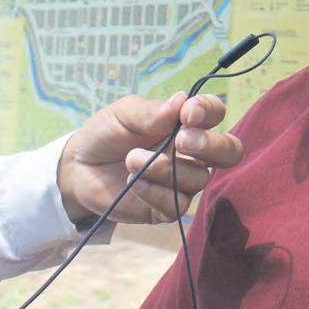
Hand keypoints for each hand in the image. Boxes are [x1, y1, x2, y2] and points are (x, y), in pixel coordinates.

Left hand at [57, 92, 242, 224]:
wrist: (79, 167)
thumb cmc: (107, 133)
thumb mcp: (124, 113)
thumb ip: (152, 111)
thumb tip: (181, 101)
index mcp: (188, 124)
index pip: (216, 114)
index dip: (209, 112)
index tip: (188, 113)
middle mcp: (193, 153)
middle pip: (230, 151)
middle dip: (211, 145)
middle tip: (180, 141)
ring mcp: (183, 181)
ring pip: (199, 179)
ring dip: (166, 169)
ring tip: (132, 159)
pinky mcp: (167, 207)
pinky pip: (177, 204)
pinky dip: (154, 192)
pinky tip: (133, 182)